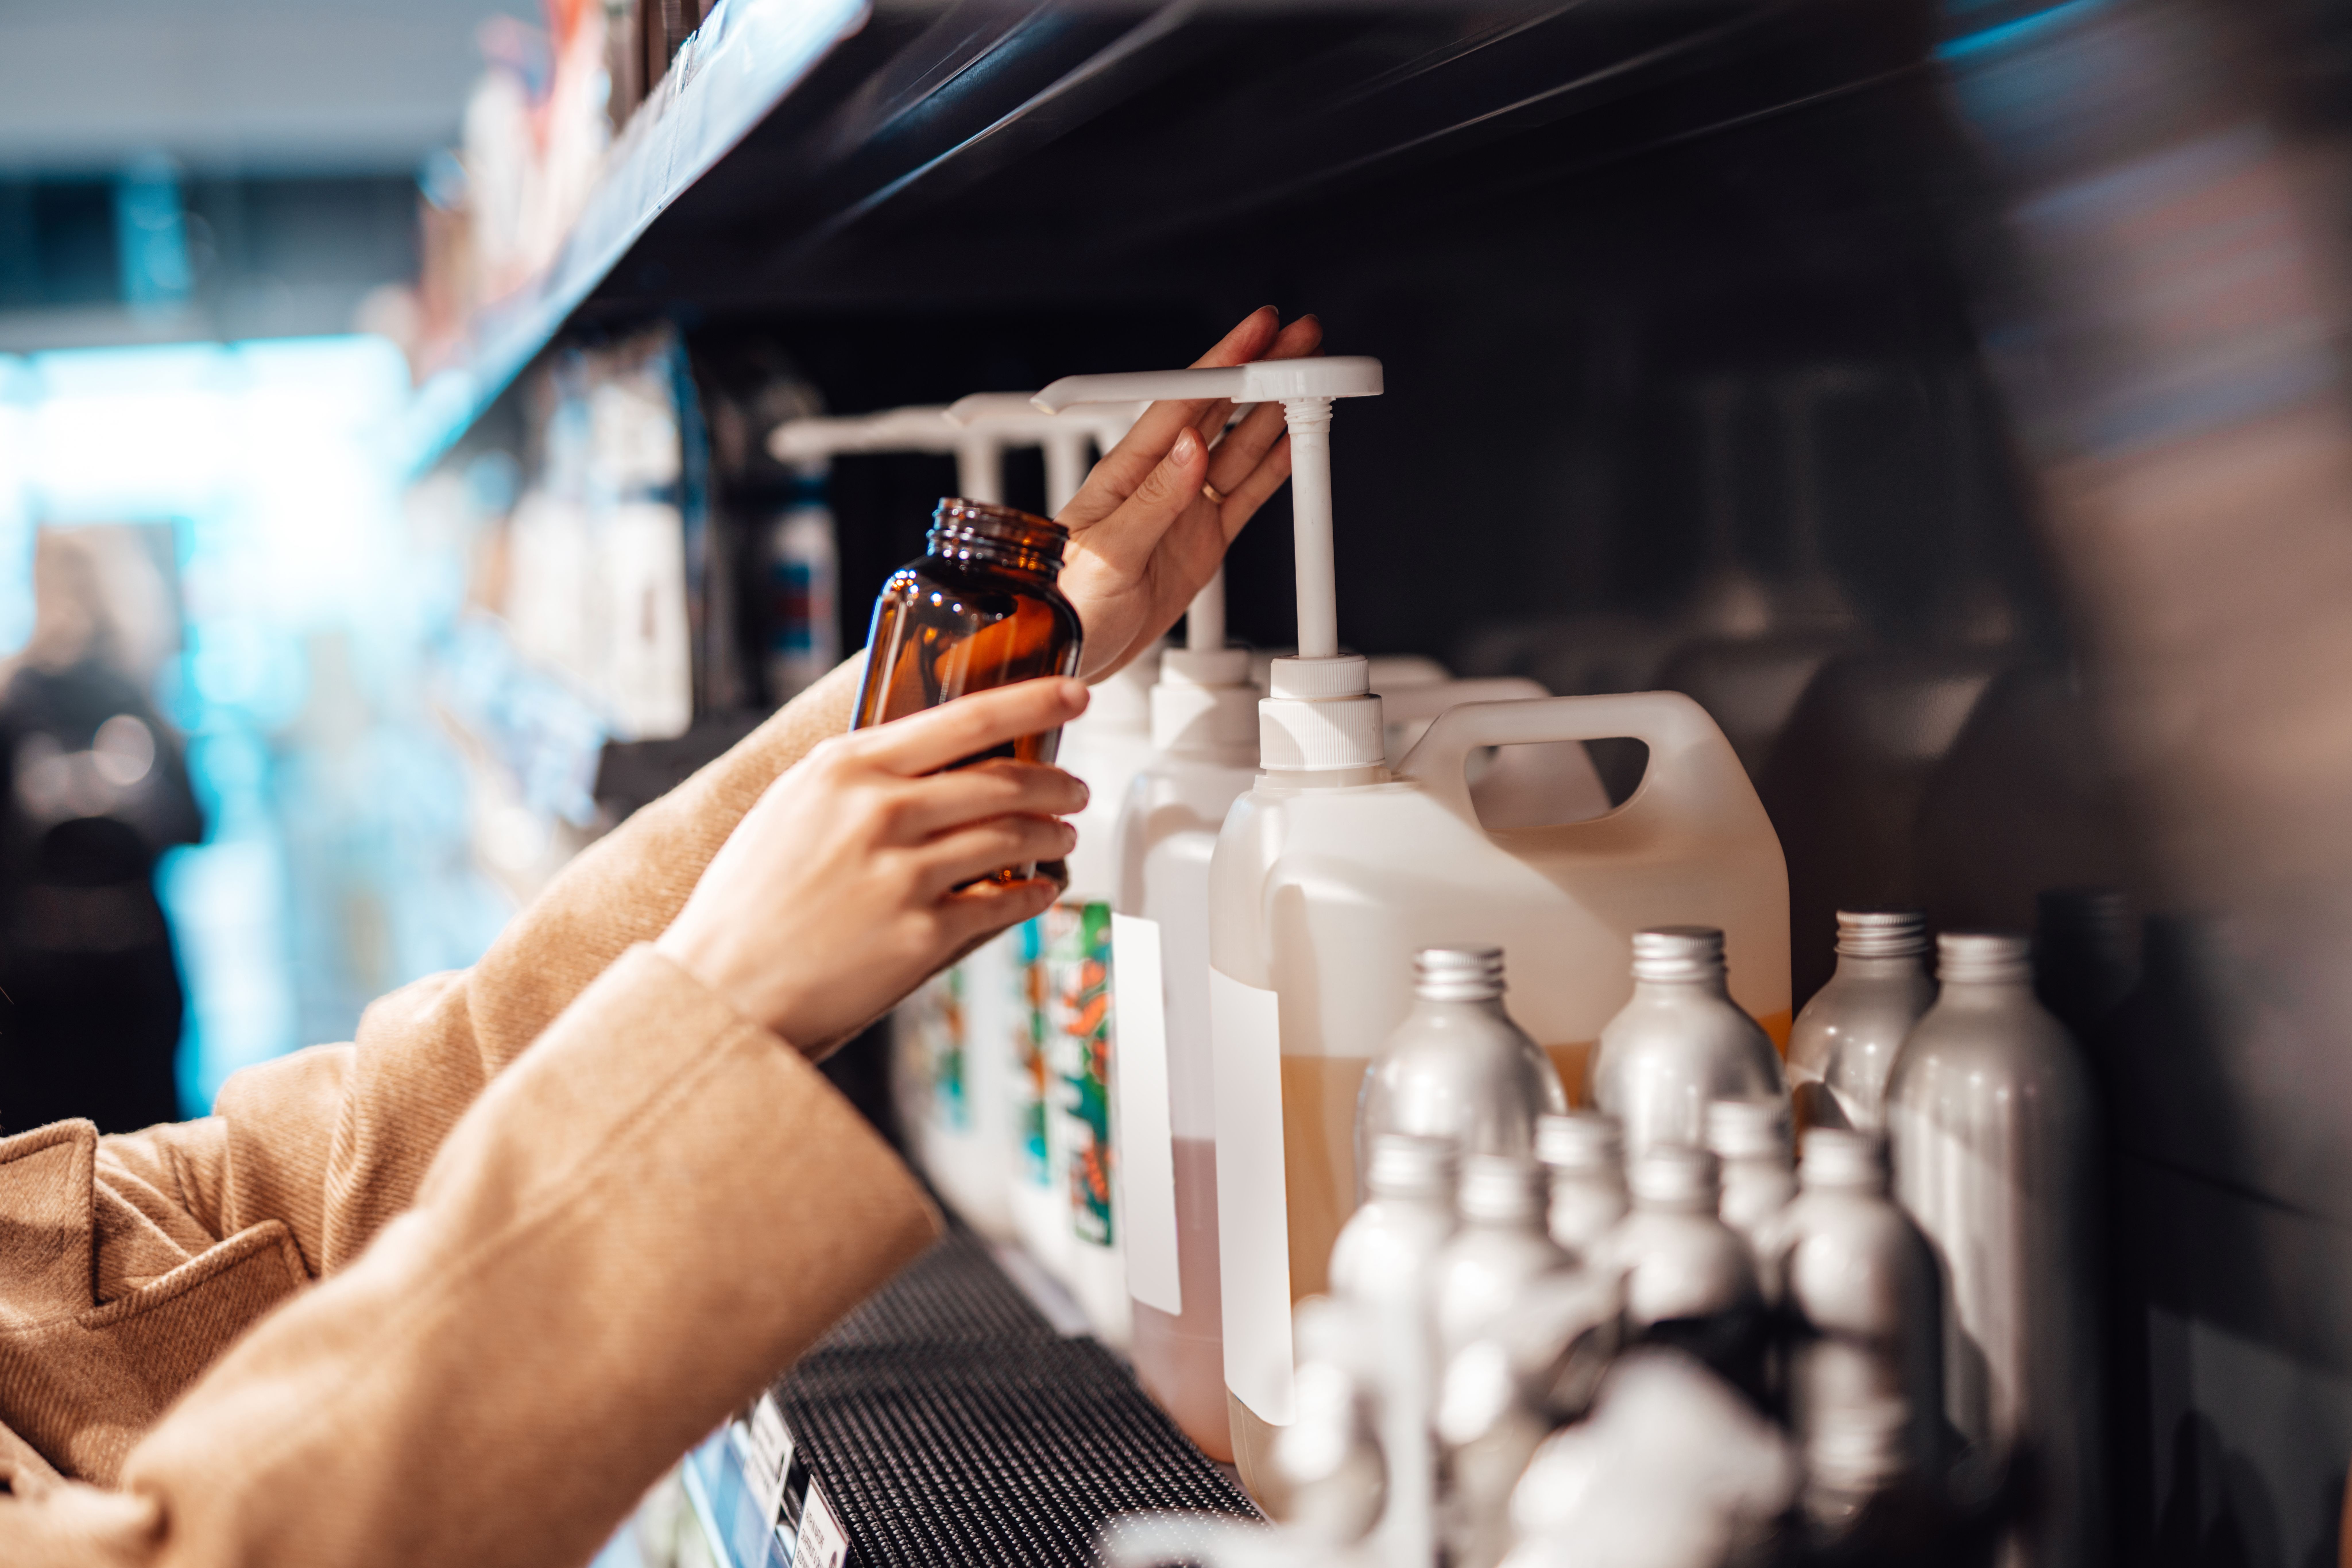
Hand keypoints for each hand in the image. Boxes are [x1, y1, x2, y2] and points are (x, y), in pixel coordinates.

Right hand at [656, 678, 1090, 1055]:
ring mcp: (904, 874)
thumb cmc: (751, 897)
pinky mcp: (922, 935)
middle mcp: (881, 813)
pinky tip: (1040, 890)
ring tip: (1062, 834)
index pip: (965, 718)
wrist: (722, 984)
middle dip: (1056, 782)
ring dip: (1051, 835)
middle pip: (1003, 781)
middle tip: (1075, 787)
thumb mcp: (793, 805)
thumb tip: (924, 755)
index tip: (1073, 694)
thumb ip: (858, 775)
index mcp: (847, 769)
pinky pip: (1002, 903)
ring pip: (1012, 838)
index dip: (1032, 702)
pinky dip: (1032, 893)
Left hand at [1056, 306, 1323, 679]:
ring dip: (1273, 414)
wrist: (1068, 653)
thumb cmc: (1065, 603)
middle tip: (1299, 343)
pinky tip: (1294, 445)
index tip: (1256, 334)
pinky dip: (1273, 470)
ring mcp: (1184, 511)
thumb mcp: (1107, 552)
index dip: (1223, 364)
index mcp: (1126, 473)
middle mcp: (1159, 483)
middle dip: (1259, 375)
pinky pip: (1246, 496)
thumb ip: (1152, 501)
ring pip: (1239, 450)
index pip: (1182, 405)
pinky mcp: (1202, 542)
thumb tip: (1188, 449)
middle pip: (1218, 414)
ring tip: (1309, 383)